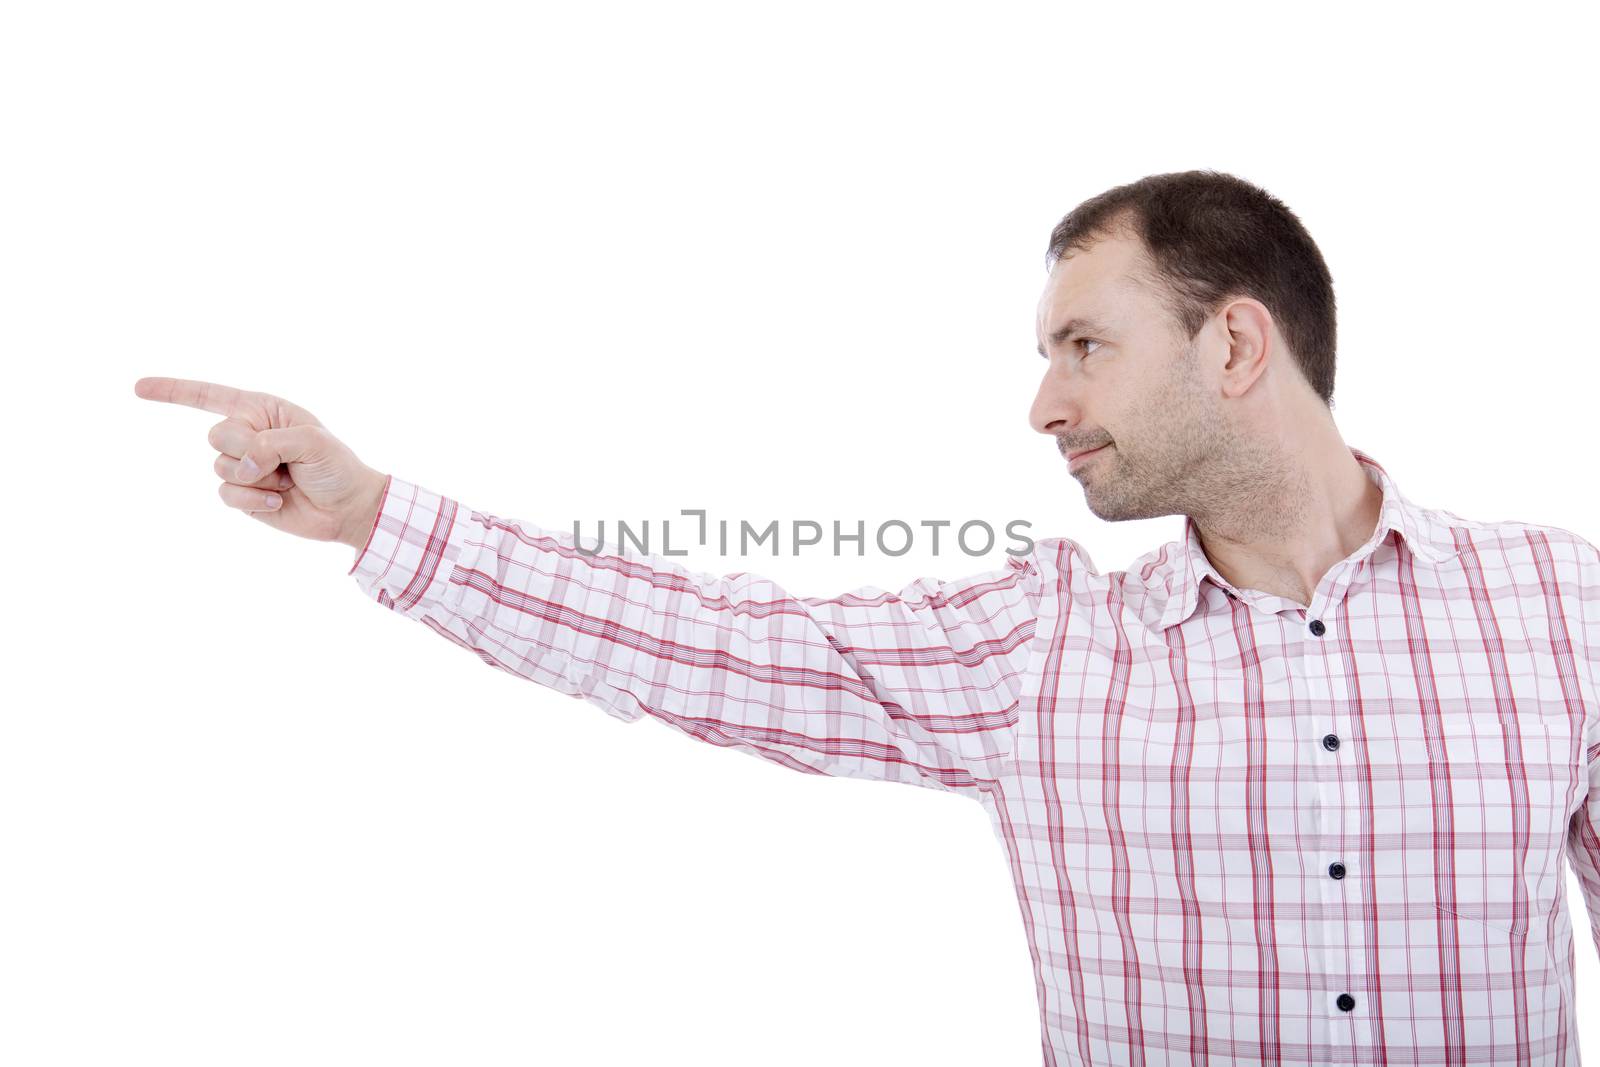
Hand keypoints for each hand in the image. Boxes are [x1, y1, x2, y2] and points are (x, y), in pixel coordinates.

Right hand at [134, 377, 387, 549]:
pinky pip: (227, 494)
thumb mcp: (312, 442)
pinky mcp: (243, 494)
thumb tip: (240, 465)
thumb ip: (270, 444)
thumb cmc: (336, 467)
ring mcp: (244, 465)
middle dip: (247, 449)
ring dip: (255, 478)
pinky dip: (253, 499)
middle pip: (216, 434)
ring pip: (219, 467)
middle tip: (281, 460)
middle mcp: (248, 434)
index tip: (137, 387)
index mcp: (263, 410)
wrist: (347, 508)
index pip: (211, 396)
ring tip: (284, 480)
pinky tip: (278, 500)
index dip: (173, 391)